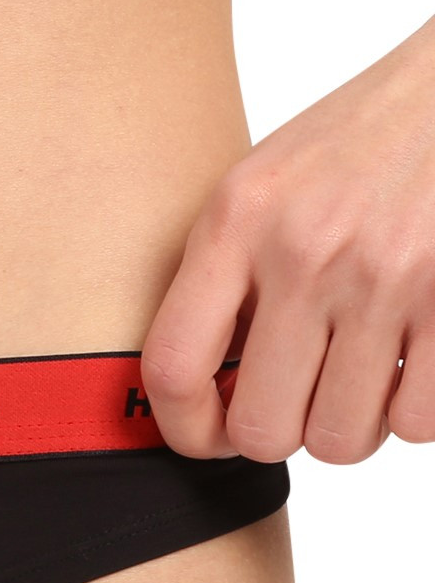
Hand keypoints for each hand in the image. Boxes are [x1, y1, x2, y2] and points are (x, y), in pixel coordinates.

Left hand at [141, 17, 434, 464]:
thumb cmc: (361, 143)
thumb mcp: (264, 189)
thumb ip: (221, 282)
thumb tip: (201, 396)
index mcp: (239, 220)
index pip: (172, 368)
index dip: (184, 428)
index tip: (206, 436)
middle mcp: (307, 250)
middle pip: (262, 429)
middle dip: (279, 431)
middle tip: (299, 397)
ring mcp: (389, 276)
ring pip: (341, 439)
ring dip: (350, 425)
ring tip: (361, 375)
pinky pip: (419, 421)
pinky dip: (412, 410)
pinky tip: (409, 362)